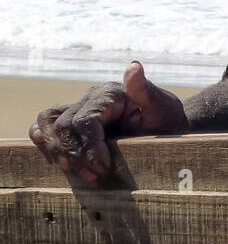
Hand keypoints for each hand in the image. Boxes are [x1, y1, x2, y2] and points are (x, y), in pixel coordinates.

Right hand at [29, 61, 188, 183]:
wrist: (166, 128)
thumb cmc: (167, 119)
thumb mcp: (164, 107)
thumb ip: (146, 91)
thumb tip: (134, 66)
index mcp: (109, 94)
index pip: (86, 121)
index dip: (90, 147)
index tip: (103, 168)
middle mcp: (90, 99)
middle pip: (64, 125)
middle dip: (75, 154)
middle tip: (94, 176)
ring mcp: (80, 109)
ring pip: (49, 123)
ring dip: (57, 150)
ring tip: (74, 171)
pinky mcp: (75, 122)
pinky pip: (48, 124)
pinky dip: (44, 139)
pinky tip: (53, 157)